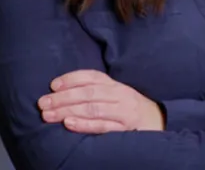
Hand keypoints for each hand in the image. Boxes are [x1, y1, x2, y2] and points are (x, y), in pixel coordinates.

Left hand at [38, 70, 163, 133]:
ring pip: (92, 108)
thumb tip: (64, 92)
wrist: (161, 124)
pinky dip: (85, 125)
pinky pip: (103, 126)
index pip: (92, 76)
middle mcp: (120, 94)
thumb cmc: (131, 110)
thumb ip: (96, 92)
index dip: (71, 79)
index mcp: (115, 85)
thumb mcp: (116, 96)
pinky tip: (68, 124)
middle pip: (88, 93)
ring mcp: (124, 111)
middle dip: (62, 97)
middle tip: (42, 103)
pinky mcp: (126, 128)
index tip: (53, 85)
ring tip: (49, 115)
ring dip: (68, 110)